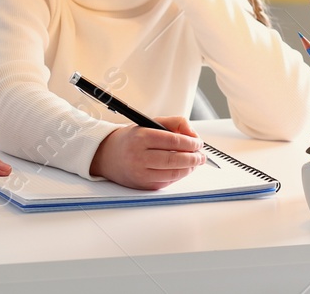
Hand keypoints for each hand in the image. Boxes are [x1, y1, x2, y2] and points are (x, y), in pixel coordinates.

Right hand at [89, 116, 204, 190]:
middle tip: (201, 156)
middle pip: (174, 159)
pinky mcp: (143, 185)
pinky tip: (182, 169)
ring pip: (173, 173)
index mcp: (141, 137)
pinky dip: (178, 176)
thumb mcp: (150, 123)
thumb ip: (174, 123)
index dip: (190, 142)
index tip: (198, 143)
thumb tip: (193, 135)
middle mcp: (139, 156)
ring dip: (189, 169)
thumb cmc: (132, 139)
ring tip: (195, 163)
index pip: (173, 141)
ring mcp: (140, 173)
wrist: (107, 155)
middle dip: (193, 158)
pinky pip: (167, 182)